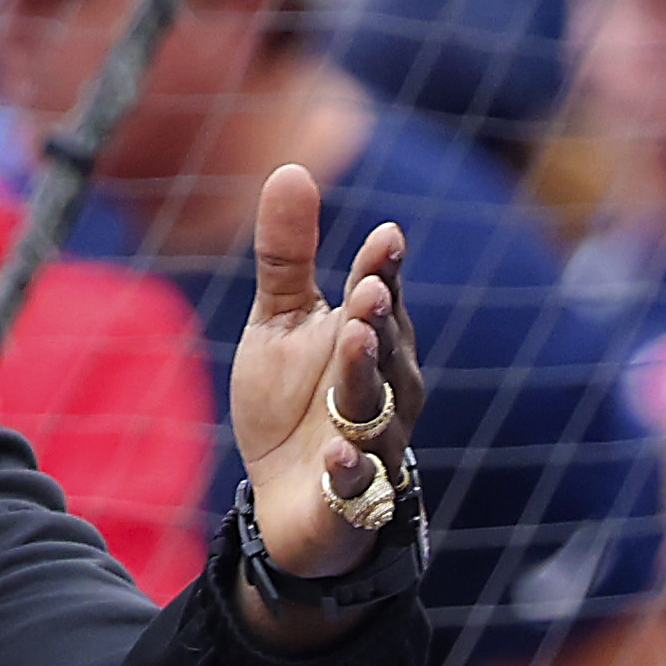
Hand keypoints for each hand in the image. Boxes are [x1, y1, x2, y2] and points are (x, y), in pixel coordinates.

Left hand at [228, 164, 423, 594]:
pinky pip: (356, 480)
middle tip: (369, 290)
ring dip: (365, 376)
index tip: (385, 237)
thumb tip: (292, 167)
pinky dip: (349, 467)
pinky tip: (336, 453)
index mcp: (370, 337)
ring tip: (355, 342)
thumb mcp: (279, 323)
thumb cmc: (291, 402)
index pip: (378, 296)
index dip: (382, 269)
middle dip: (378, 318)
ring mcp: (372, 440)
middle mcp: (383, 385)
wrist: (285, 498)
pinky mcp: (352, 494)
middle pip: (384, 347)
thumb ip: (286, 255)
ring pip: (375, 407)